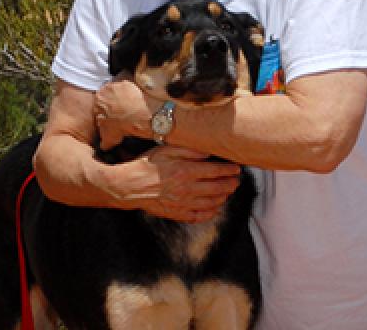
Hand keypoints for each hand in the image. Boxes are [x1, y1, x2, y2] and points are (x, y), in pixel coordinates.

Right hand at [94, 79, 162, 149]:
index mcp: (96, 102)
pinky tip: (135, 100)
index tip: (113, 115)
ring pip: (118, 91)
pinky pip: (128, 87)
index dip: (107, 111)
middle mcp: (104, 90)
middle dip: (113, 103)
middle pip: (108, 96)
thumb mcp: (109, 138)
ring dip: (122, 97)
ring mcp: (116, 85)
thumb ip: (104, 142)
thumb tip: (103, 147)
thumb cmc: (121, 127)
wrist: (136, 117)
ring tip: (129, 105)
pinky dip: (131, 92)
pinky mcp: (128, 84)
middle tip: (121, 110)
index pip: (100, 105)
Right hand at [117, 145, 241, 222]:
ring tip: (228, 192)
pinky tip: (214, 208)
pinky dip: (210, 213)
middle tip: (236, 181)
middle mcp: (187, 188)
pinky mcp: (177, 214)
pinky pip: (199, 216)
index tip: (236, 168)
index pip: (215, 171)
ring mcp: (183, 203)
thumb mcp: (166, 150)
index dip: (229, 170)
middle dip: (230, 184)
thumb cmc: (147, 165)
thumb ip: (188, 150)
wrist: (129, 186)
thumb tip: (208, 152)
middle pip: (217, 188)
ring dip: (224, 197)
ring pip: (211, 202)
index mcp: (186, 171)